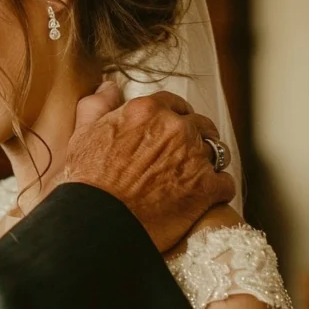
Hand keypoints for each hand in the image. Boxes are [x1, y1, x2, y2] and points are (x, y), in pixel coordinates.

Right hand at [62, 82, 235, 251]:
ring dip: (206, 163)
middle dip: (194, 138)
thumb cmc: (88, 181)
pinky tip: (202, 199)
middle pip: (200, 125)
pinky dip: (216, 191)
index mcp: (147, 112)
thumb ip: (98, 105)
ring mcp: (194, 157)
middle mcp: (175, 128)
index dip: (173, 117)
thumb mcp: (83, 135)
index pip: (173, 104)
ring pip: (216, 152)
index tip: (169, 130)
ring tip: (191, 178)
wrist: (99, 221)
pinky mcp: (207, 188)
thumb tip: (108, 87)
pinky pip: (225, 183)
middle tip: (180, 157)